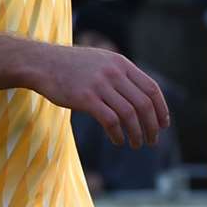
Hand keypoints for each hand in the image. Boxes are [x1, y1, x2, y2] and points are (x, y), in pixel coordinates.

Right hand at [30, 46, 169, 148]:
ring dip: (136, 133)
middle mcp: (114, 73)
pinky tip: (118, 140)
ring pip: (129, 114)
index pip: (151, 88)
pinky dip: (118, 134)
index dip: (161, 109)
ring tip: (135, 144)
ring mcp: (99, 85)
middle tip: (152, 140)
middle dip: (152, 126)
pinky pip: (110, 120)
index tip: (163, 124)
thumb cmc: (72, 66)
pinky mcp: (85, 98)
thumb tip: (140, 97)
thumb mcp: (102, 61)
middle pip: (143, 104)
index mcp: (121, 64)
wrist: (42, 63)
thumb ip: (120, 74)